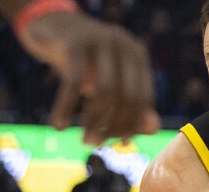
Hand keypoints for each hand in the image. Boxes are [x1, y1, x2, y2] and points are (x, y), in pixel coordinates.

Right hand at [17, 11, 159, 144]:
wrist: (53, 29)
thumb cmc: (87, 62)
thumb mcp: (111, 83)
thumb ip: (134, 105)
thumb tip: (154, 129)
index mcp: (137, 54)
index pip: (143, 97)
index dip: (133, 123)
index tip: (120, 144)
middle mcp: (123, 44)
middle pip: (126, 95)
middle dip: (113, 125)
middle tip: (96, 144)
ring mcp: (100, 41)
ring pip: (104, 91)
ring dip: (93, 121)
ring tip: (84, 141)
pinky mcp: (75, 43)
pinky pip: (73, 82)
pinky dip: (66, 107)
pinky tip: (58, 126)